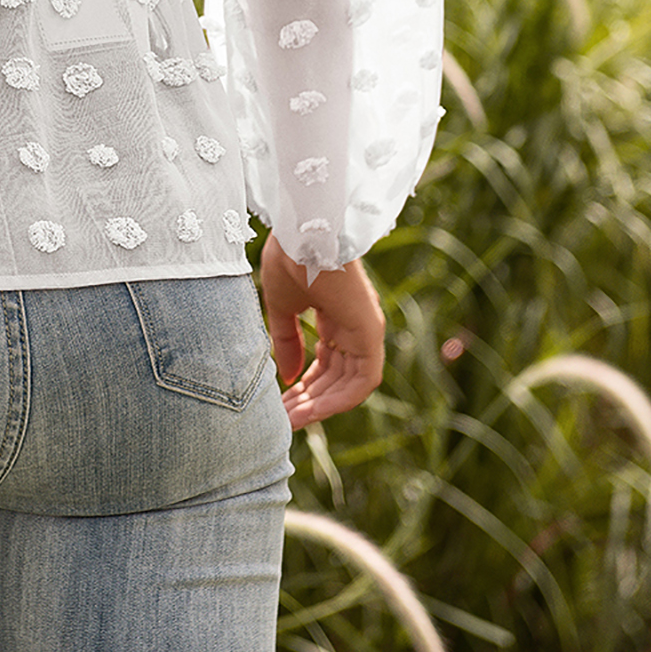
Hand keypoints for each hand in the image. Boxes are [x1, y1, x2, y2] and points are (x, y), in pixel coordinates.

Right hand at [258, 231, 384, 428]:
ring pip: (349, 384)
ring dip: (321, 405)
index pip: (323, 361)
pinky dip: (339, 400)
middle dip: (309, 399)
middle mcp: (354, 325)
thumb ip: (286, 341)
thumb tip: (288, 377)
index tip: (279, 401)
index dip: (303, 384)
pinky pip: (362, 381)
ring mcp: (365, 330)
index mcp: (335, 315)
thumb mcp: (282, 307)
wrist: (304, 231)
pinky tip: (311, 411)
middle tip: (282, 418)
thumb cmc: (291, 258)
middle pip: (335, 376)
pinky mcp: (371, 334)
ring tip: (291, 420)